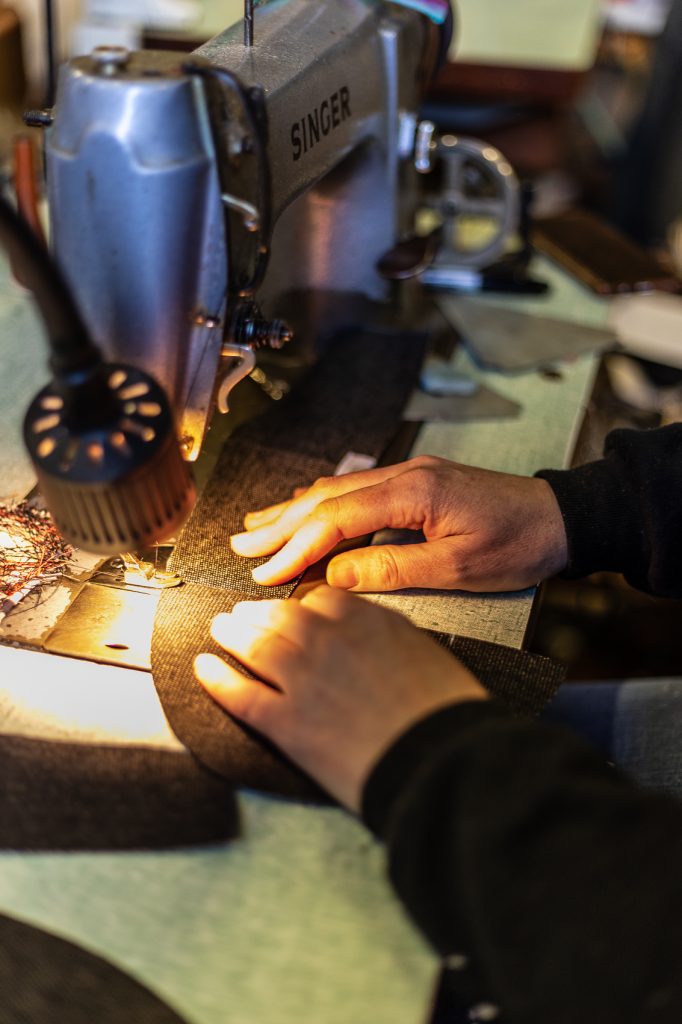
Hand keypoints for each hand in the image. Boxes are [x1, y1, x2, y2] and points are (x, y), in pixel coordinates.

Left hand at [194, 585, 486, 810]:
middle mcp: (328, 641)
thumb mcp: (427, 654)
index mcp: (368, 621)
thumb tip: (372, 638)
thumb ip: (388, 638)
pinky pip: (239, 693)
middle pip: (280, 617)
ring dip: (231, 635)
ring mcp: (302, 680)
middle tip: (242, 614)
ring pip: (255, 646)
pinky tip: (203, 668)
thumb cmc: (447, 714)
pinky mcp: (285, 723)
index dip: (302, 604)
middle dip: (258, 614)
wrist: (441, 762)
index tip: (294, 609)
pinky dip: (216, 678)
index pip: (321, 599)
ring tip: (219, 630)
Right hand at [231, 455, 567, 592]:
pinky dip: (322, 503)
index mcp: (413, 492)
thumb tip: (336, 575)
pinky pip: (355, 489)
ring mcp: (409, 474)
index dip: (296, 547)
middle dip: (281, 522)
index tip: (266, 571)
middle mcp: (404, 474)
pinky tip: (305, 512)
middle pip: (326, 496)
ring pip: (337, 488)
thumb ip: (393, 569)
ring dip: (295, 509)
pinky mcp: (416, 481)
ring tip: (256, 526)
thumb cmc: (518, 543)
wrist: (559, 516)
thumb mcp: (459, 569)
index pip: (336, 519)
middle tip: (241, 543)